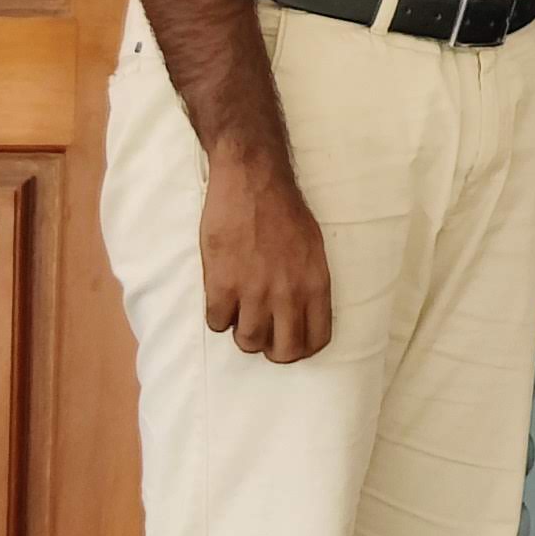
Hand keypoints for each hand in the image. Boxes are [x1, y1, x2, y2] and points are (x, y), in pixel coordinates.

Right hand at [199, 149, 334, 362]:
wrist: (253, 182)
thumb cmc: (285, 213)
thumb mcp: (314, 249)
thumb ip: (309, 285)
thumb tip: (300, 315)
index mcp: (316, 284)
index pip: (317, 340)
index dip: (303, 348)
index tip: (290, 342)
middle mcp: (288, 293)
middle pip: (284, 352)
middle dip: (273, 349)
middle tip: (264, 334)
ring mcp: (254, 291)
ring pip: (248, 342)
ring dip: (243, 332)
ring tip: (241, 311)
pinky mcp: (222, 285)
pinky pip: (217, 323)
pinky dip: (218, 315)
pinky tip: (222, 297)